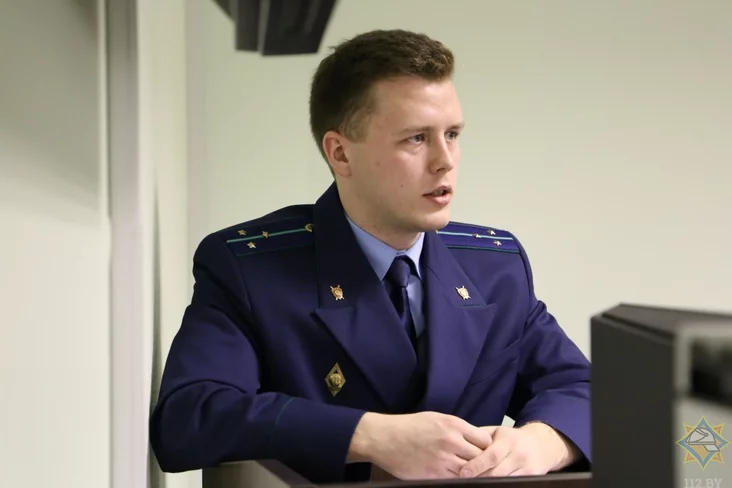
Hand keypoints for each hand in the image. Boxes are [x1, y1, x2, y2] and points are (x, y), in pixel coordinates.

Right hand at [348, 411, 493, 479]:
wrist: (384, 438)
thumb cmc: (409, 426)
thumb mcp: (436, 418)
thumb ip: (457, 429)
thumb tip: (474, 439)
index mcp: (454, 425)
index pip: (485, 440)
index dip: (486, 447)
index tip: (482, 451)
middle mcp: (451, 441)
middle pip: (480, 457)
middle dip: (481, 462)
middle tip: (479, 466)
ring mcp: (443, 459)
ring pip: (469, 471)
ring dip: (470, 473)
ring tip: (467, 473)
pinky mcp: (434, 474)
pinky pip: (454, 480)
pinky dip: (456, 479)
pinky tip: (452, 476)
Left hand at [458, 423, 578, 477]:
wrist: (541, 445)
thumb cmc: (512, 438)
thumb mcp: (497, 431)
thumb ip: (480, 438)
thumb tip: (460, 445)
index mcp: (508, 440)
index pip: (491, 455)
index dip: (477, 465)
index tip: (463, 472)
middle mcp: (519, 454)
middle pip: (497, 472)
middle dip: (479, 478)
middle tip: (464, 480)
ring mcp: (526, 469)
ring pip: (504, 481)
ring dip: (488, 484)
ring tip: (473, 483)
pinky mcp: (531, 478)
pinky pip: (512, 485)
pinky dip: (500, 485)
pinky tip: (489, 485)